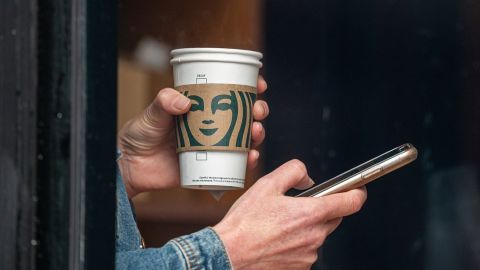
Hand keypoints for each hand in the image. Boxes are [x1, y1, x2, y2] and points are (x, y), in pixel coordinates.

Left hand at [117, 77, 268, 197]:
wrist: (132, 166)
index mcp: (200, 107)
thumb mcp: (151, 113)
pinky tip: (251, 156)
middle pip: (243, 115)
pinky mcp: (211, 166)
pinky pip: (235, 163)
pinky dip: (247, 160)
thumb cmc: (140, 133)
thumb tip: (184, 101)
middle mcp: (211, 125)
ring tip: (255, 132)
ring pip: (244, 138)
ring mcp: (213, 145)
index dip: (249, 87)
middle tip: (258, 110)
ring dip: (257, 133)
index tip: (259, 83)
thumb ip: (164, 103)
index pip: (229, 93)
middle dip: (258, 110)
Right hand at [213, 160, 366, 269]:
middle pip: (333, 218)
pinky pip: (306, 250)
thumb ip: (293, 172)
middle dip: (321, 209)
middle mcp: (315, 236)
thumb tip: (307, 178)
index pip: (351, 202)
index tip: (357, 189)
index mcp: (311, 213)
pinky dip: (297, 243)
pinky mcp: (300, 268)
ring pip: (317, 234)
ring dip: (305, 227)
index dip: (357, 192)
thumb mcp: (267, 184)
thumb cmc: (245, 224)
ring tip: (278, 225)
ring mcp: (309, 254)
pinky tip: (277, 239)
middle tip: (296, 206)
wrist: (229, 254)